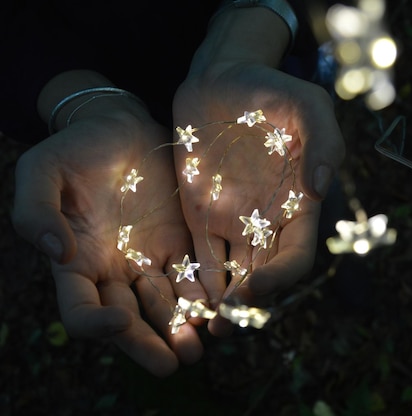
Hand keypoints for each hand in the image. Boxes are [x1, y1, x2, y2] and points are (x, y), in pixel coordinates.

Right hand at [12, 107, 206, 376]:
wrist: (118, 127)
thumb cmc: (73, 149)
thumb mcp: (41, 172)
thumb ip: (37, 211)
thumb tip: (58, 252)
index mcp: (75, 263)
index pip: (79, 310)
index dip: (95, 325)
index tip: (119, 321)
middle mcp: (112, 271)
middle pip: (128, 320)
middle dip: (149, 343)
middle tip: (171, 364)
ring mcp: (147, 259)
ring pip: (164, 305)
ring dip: (181, 328)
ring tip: (199, 347)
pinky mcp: (177, 243)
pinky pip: (191, 276)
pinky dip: (203, 295)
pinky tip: (218, 308)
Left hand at [173, 61, 344, 335]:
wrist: (222, 79)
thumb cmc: (271, 90)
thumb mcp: (308, 104)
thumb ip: (324, 141)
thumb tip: (319, 187)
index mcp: (298, 205)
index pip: (296, 257)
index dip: (281, 279)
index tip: (254, 289)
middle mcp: (267, 221)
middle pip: (263, 277)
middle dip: (246, 306)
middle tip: (222, 326)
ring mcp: (233, 220)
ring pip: (231, 275)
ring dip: (219, 305)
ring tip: (199, 328)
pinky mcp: (201, 214)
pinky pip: (199, 256)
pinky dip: (193, 282)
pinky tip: (180, 302)